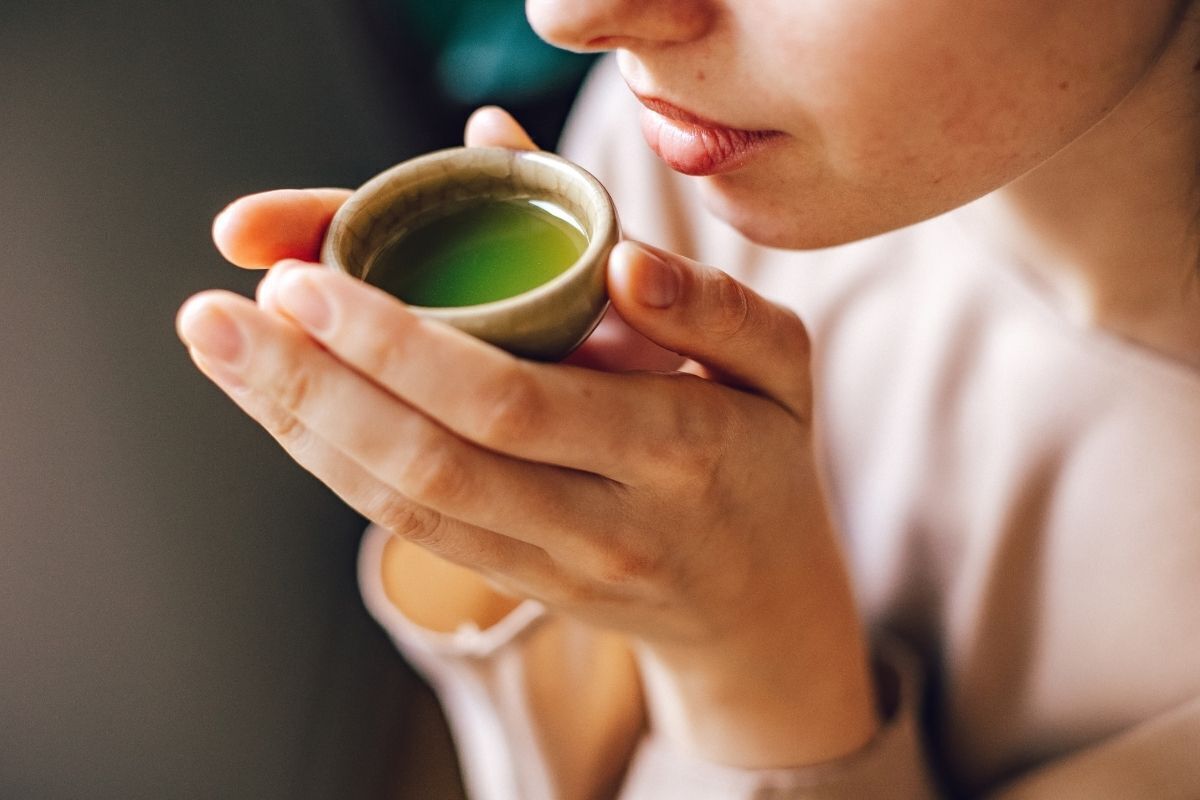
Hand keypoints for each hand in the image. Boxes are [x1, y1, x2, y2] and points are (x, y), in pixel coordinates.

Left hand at [183, 109, 876, 767]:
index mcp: (673, 447)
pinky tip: (282, 407)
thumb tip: (617, 256)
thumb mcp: (779, 367)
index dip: (400, 346)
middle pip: (433, 463)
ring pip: (406, 506)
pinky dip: (335, 465)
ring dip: (302, 426)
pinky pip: (410, 530)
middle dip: (313, 385)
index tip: (310, 279)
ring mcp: (551, 565)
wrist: (757, 609)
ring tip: (222, 350)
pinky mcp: (515, 582)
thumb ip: (708, 299)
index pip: (513, 401)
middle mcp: (601, 520)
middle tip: (219, 312)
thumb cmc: (765, 462)